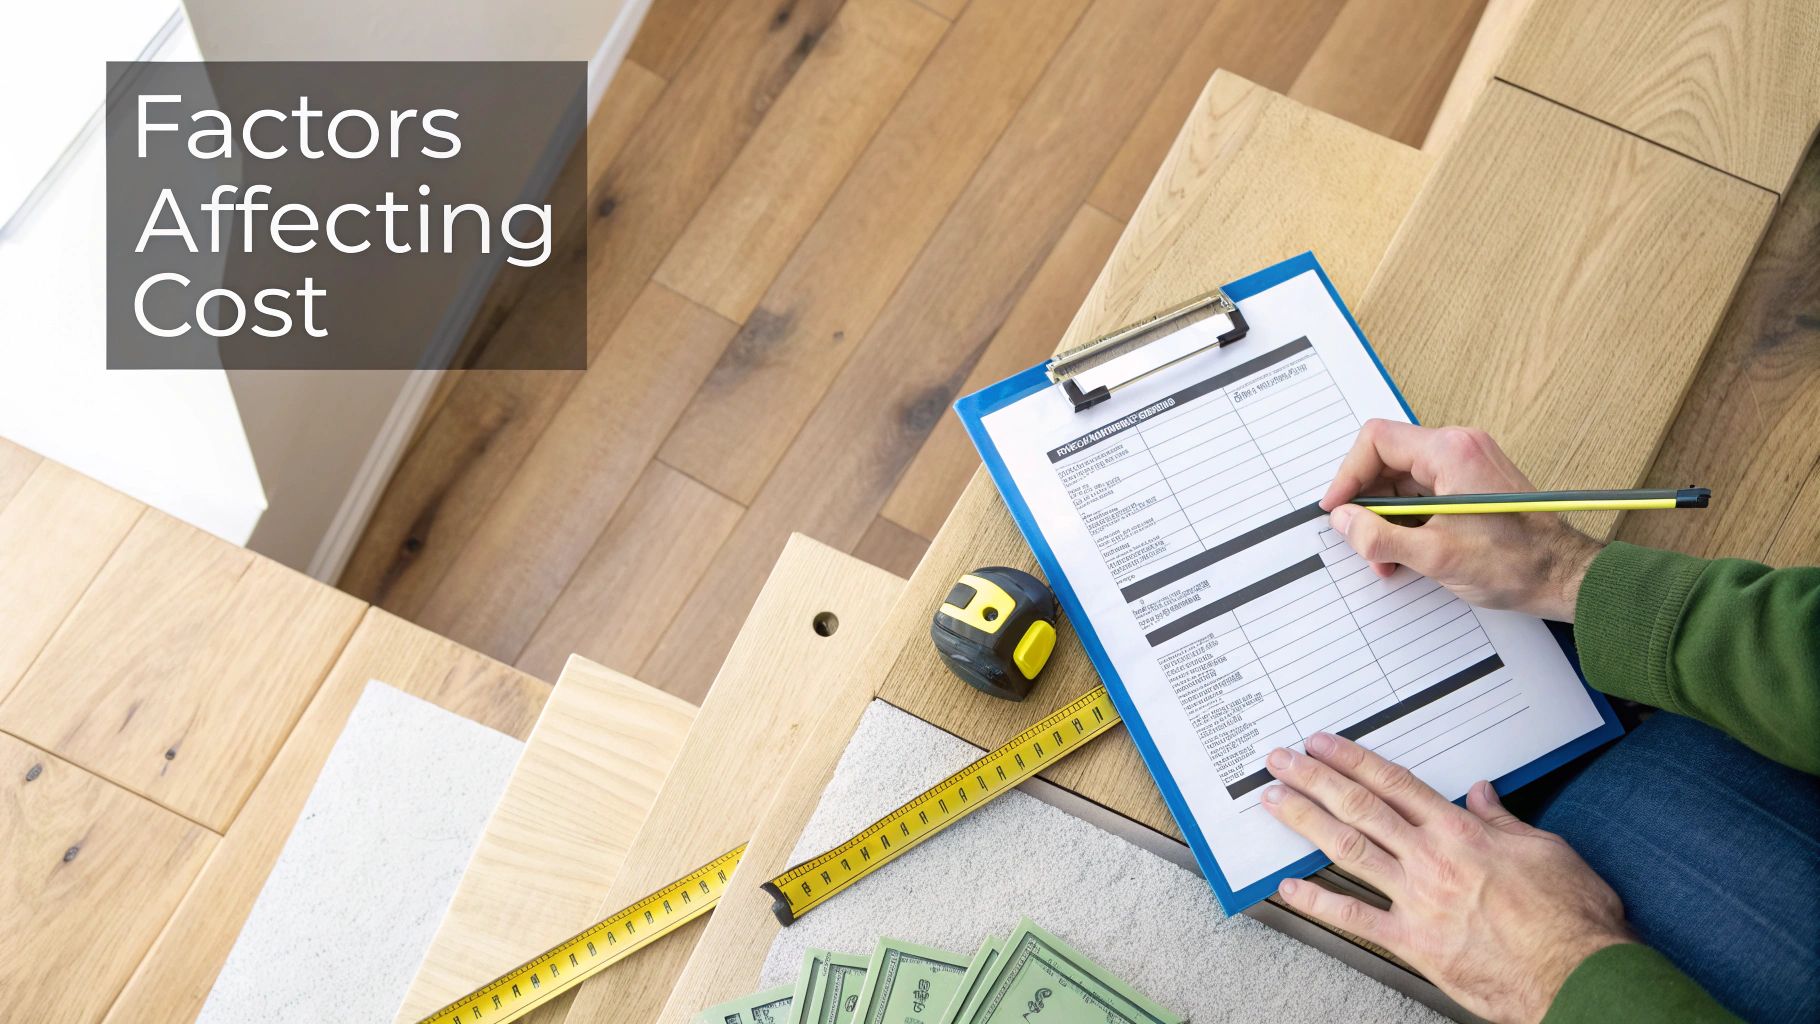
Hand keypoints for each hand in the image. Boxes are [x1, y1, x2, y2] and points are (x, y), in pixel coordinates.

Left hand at [1260, 733, 1631, 1023]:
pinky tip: (1290, 888)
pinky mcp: (1415, 942)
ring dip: (1306, 822)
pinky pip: (1356, 918)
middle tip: (1281, 762)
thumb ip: (1505, 820)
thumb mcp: (1546, 850)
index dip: (1353, 760)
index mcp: (1462, 832)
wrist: (1580, 975)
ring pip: (1349, 849)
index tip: (1323, 744)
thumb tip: (1483, 794)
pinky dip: (1319, 902)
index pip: (1395, 784)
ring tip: (1275, 802)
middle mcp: (1432, 859)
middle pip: (1360, 807)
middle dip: (1315, 779)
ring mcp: (1418, 900)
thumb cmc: (1572, 918)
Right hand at [1320, 421, 1603, 620]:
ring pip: (1403, 480)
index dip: (1348, 475)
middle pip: (1388, 460)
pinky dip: (1408, 520)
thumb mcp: (1435, 556)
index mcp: (1451, 452)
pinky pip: (1424, 492)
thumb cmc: (1518, 563)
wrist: (1565, 576)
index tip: (1337, 508)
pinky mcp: (1472, 483)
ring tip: (1386, 557)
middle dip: (1368, 504)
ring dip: (1387, 518)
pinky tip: (1407, 552)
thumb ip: (1379, 537)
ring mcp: (1468, 464)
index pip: (1377, 441)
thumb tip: (1344, 522)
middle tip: (1360, 539)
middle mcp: (1459, 448)